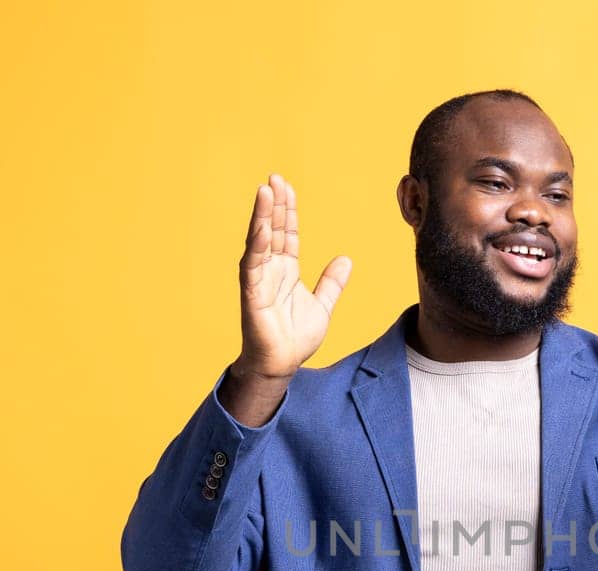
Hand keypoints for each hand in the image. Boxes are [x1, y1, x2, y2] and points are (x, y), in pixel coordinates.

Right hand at [233, 173, 352, 380]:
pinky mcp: (251, 295)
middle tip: (274, 177)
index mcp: (286, 270)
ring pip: (259, 242)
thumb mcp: (323, 306)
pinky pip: (253, 266)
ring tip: (264, 191)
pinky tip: (261, 228)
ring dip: (261, 217)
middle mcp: (270, 271)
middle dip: (273, 204)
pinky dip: (257, 247)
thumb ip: (332, 283)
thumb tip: (346, 259)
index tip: (287, 186)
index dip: (287, 210)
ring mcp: (259, 281)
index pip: (286, 233)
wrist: (282, 365)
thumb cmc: (295, 338)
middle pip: (271, 230)